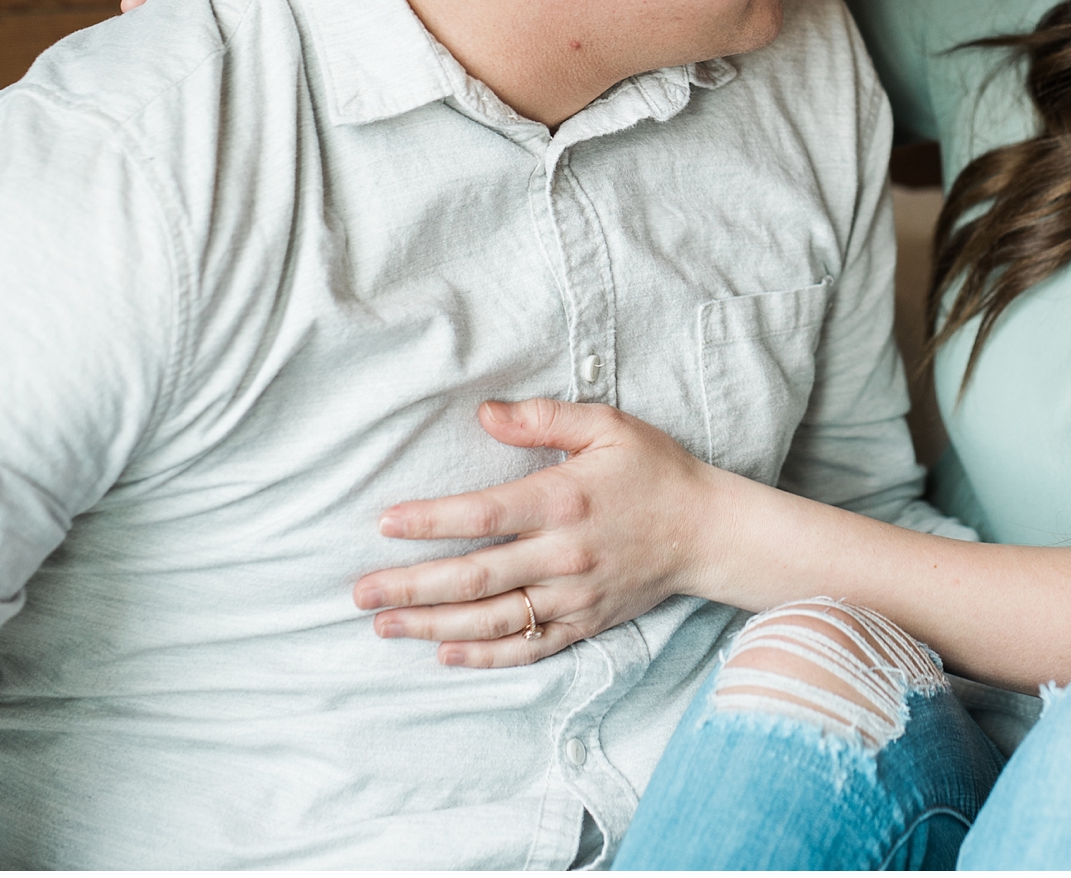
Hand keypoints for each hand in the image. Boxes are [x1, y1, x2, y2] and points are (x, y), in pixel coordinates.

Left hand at [352, 398, 718, 667]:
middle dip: (412, 586)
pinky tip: (445, 654)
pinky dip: (485, 656)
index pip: (483, 514)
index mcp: (563, 499)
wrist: (709, 530)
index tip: (384, 524)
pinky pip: (528, 647)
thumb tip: (483, 413)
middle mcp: (564, 554)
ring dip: (433, 625)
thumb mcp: (608, 426)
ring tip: (385, 624)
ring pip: (493, 618)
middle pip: (475, 576)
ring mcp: (574, 595)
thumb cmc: (655, 471)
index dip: (429, 521)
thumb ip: (543, 418)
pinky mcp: (585, 622)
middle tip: (360, 592)